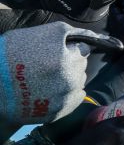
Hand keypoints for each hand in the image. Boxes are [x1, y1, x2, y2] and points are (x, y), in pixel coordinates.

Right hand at [0, 22, 123, 125]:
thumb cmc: (12, 52)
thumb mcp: (41, 33)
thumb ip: (69, 33)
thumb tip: (91, 37)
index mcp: (64, 58)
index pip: (83, 49)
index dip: (70, 48)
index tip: (58, 50)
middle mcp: (68, 79)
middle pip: (81, 66)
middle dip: (70, 62)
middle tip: (49, 63)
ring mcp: (64, 97)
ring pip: (79, 81)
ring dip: (69, 77)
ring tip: (47, 76)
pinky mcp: (58, 111)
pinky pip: (76, 99)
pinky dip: (69, 93)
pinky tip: (54, 88)